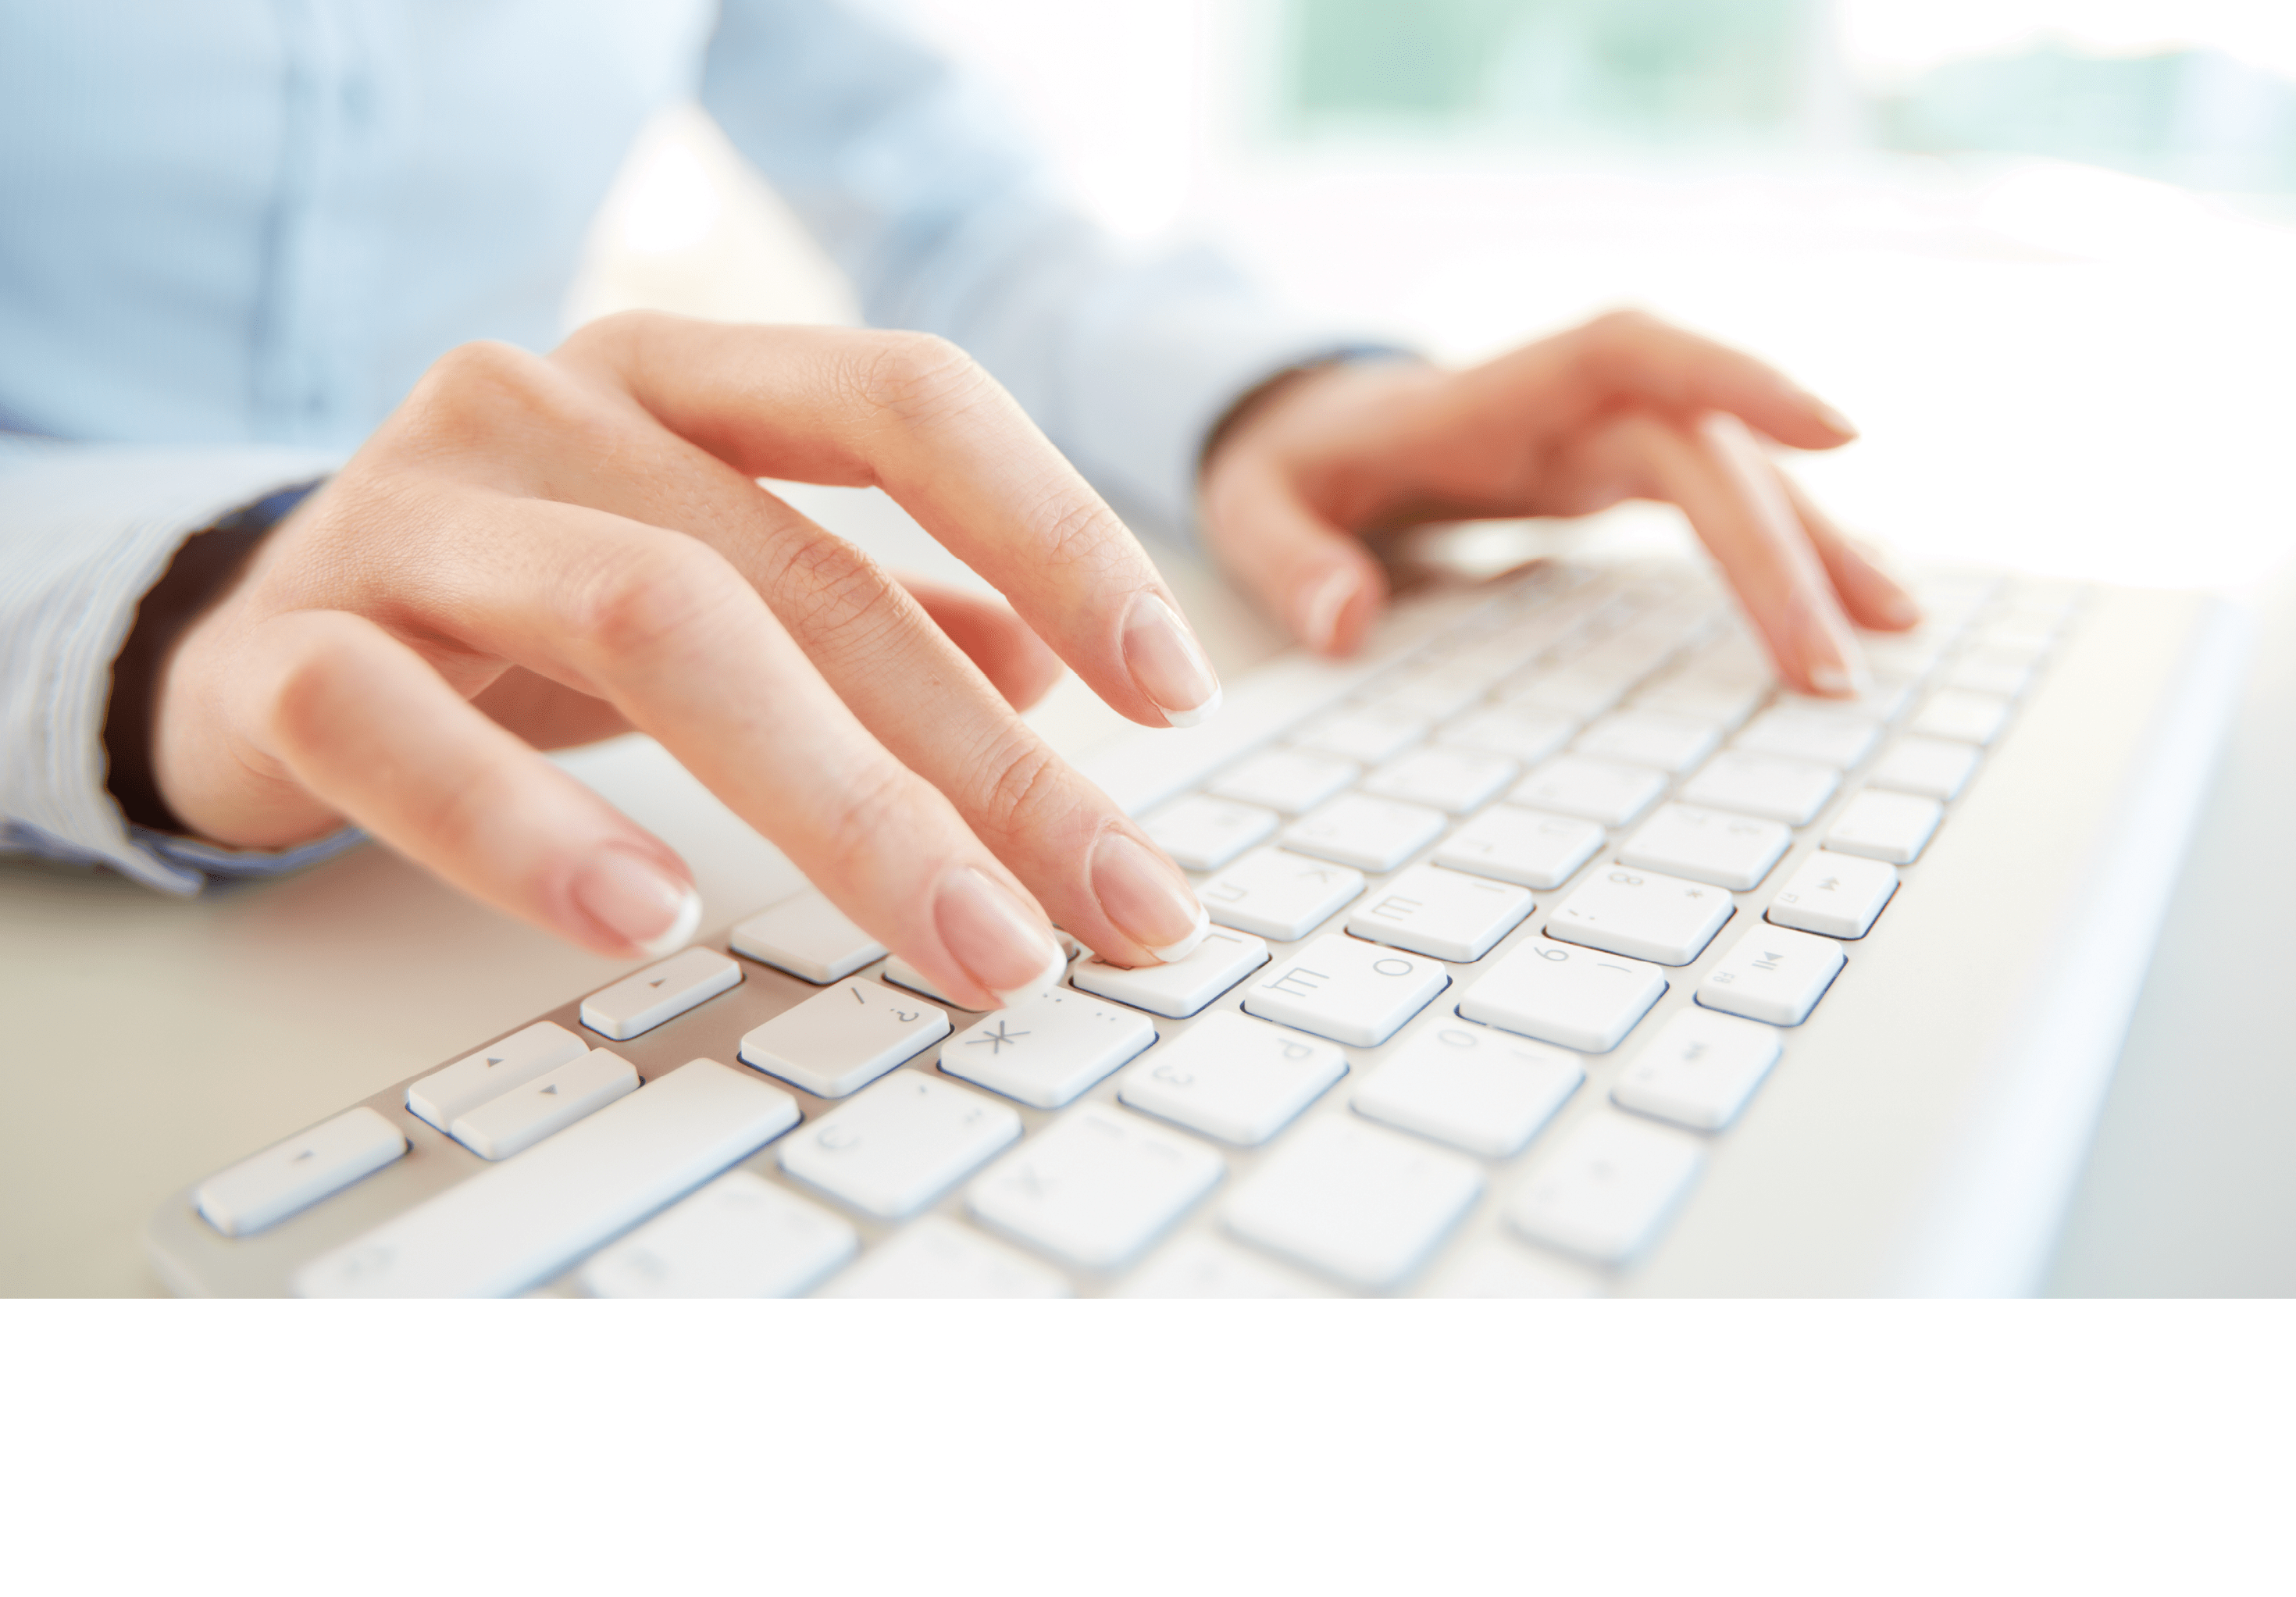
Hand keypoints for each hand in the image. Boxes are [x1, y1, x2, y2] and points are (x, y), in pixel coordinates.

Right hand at [153, 315, 1220, 1005]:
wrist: (250, 630)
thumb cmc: (522, 605)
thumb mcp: (714, 580)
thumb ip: (872, 607)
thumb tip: (1047, 669)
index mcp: (675, 377)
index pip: (903, 401)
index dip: (1057, 528)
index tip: (1175, 686)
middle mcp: (545, 409)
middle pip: (805, 572)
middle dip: (985, 762)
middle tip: (1111, 905)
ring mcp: (408, 516)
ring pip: (645, 623)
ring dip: (831, 802)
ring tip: (960, 942)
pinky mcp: (286, 647)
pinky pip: (402, 727)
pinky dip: (531, 830)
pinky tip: (651, 919)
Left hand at [1197, 310, 1917, 694]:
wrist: (1301, 431)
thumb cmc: (1286, 462)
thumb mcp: (1251, 506)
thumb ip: (1287, 559)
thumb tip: (1344, 622)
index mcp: (1495, 395)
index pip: (1633, 355)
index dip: (1735, 378)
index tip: (1838, 433)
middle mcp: (1568, 407)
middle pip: (1705, 450)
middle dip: (1781, 547)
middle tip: (1837, 666)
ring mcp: (1599, 441)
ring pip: (1736, 474)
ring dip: (1817, 544)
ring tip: (1896, 630)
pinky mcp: (1613, 479)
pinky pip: (1718, 503)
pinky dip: (1781, 552)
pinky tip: (1844, 607)